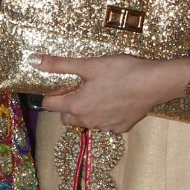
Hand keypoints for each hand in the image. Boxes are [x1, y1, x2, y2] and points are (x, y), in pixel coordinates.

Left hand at [36, 53, 189, 133]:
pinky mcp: (120, 128)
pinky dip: (105, 115)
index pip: (50, 104)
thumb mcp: (88, 64)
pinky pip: (105, 124)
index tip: (61, 83)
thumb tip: (33, 61)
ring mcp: (105, 127)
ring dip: (86, 111)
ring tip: (99, 92)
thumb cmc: (122, 71)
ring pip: (86, 121)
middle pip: (66, 116)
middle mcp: (88, 121)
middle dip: (68, 104)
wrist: (155, 83)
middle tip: (80, 87)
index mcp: (76, 105)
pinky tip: (115, 101)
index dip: (52, 92)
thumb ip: (59, 65)